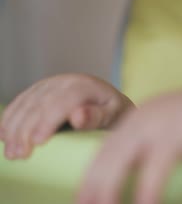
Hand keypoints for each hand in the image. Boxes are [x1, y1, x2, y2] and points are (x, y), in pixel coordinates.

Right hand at [0, 73, 133, 159]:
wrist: (111, 102)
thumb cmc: (115, 113)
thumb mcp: (114, 115)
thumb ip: (97, 116)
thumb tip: (78, 117)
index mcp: (85, 85)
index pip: (62, 101)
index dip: (47, 121)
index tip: (37, 143)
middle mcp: (65, 81)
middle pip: (39, 104)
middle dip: (26, 130)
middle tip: (19, 156)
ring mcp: (50, 84)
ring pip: (26, 104)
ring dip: (13, 128)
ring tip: (11, 153)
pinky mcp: (39, 90)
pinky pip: (20, 102)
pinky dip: (9, 119)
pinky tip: (2, 136)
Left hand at [77, 85, 181, 203]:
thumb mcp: (172, 128)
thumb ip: (153, 144)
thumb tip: (141, 169)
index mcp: (135, 120)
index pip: (101, 154)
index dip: (88, 181)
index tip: (83, 202)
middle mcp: (138, 121)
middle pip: (103, 162)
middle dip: (91, 191)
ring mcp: (155, 127)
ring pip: (118, 166)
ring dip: (109, 195)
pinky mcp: (175, 137)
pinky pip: (152, 172)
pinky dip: (145, 194)